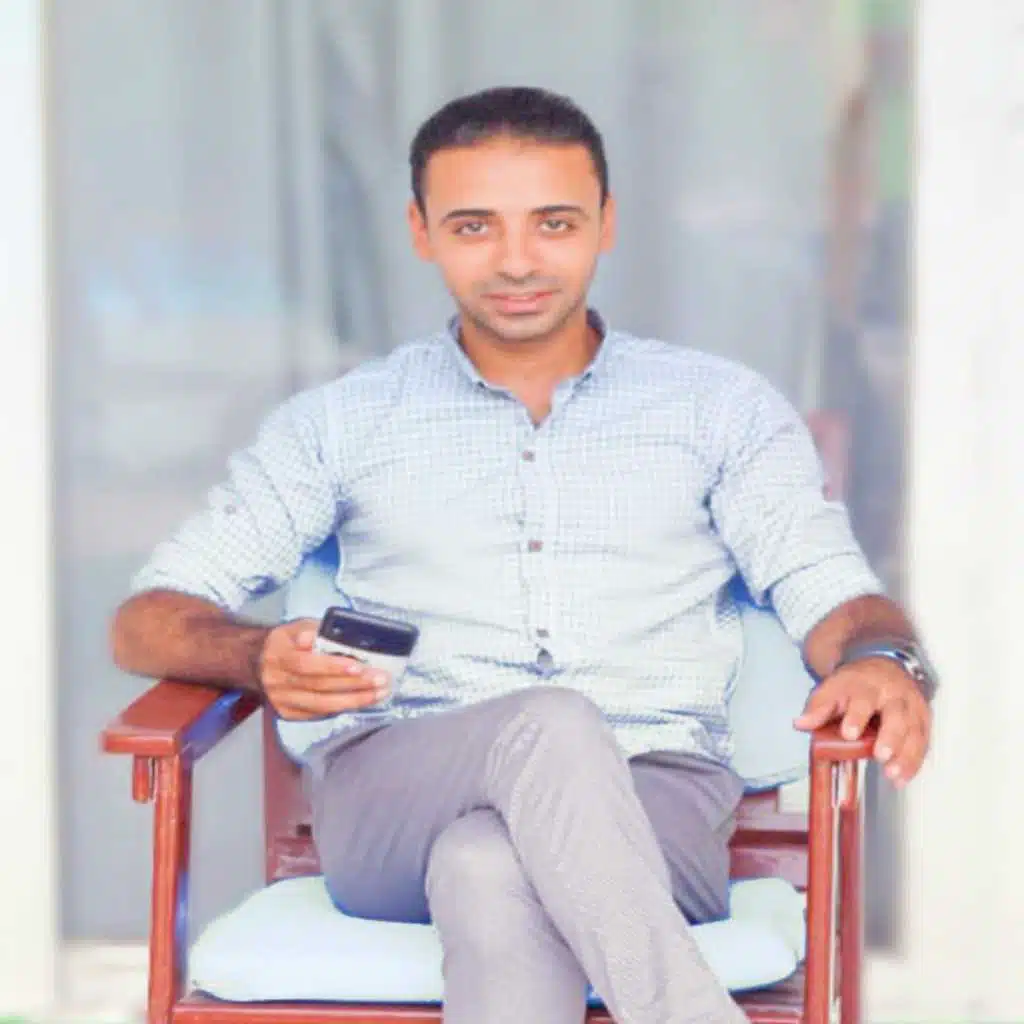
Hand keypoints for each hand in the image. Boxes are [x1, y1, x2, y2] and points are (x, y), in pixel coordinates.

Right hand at [258, 619, 390, 720]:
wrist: (256, 662)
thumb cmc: (286, 641)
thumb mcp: (296, 626)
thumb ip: (314, 629)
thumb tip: (329, 634)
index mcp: (280, 654)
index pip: (307, 663)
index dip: (333, 666)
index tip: (358, 666)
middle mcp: (278, 680)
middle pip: (319, 686)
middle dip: (354, 684)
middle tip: (381, 679)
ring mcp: (282, 699)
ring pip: (321, 704)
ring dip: (354, 700)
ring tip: (380, 693)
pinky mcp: (287, 713)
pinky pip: (318, 714)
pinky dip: (342, 708)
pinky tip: (362, 701)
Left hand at [793, 657, 931, 785]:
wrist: (883, 665)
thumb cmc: (856, 684)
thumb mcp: (833, 688)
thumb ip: (818, 707)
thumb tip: (800, 723)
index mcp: (866, 685)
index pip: (862, 699)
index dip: (856, 716)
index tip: (848, 733)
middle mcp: (892, 694)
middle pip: (895, 714)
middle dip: (889, 736)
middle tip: (880, 755)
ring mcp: (910, 706)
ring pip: (913, 729)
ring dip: (905, 754)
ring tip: (893, 774)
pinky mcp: (922, 719)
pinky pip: (923, 740)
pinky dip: (915, 760)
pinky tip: (903, 777)